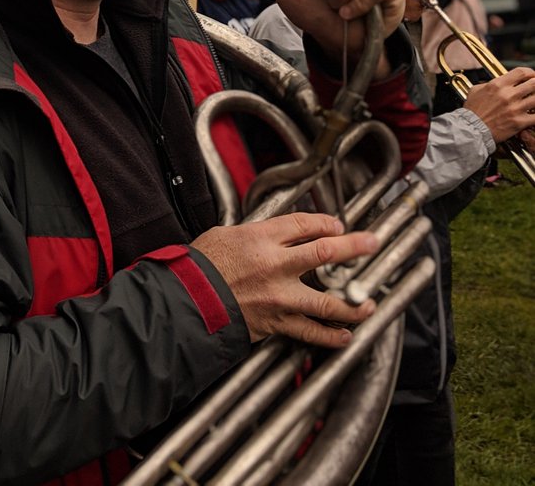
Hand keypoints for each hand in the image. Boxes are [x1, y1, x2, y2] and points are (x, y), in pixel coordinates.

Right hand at [192, 212, 379, 346]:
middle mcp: (276, 265)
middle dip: (355, 247)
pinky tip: (345, 336)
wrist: (186, 301)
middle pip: (326, 253)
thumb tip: (275, 233)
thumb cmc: (200, 267)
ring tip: (370, 304)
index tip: (337, 226)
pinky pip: (311, 332)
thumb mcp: (227, 234)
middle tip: (372, 244)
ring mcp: (279, 297)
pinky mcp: (276, 323)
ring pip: (328, 301)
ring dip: (354, 303)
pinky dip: (331, 337)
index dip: (326, 223)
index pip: (305, 224)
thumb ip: (256, 234)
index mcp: (262, 238)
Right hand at [464, 67, 534, 142]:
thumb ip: (488, 84)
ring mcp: (515, 109)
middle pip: (534, 83)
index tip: (531, 76)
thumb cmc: (472, 111)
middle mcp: (508, 95)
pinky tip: (534, 114)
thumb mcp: (476, 90)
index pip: (521, 72)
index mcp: (498, 85)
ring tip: (533, 101)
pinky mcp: (519, 122)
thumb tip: (497, 82)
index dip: (530, 72)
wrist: (471, 129)